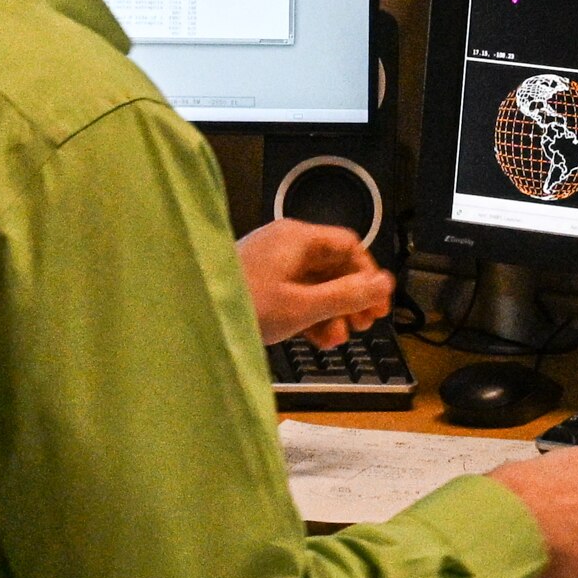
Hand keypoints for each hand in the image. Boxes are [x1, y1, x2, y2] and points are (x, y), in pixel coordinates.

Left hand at [238, 216, 392, 350]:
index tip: (378, 303)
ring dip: (332, 311)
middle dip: (351, 298)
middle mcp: (284, 245)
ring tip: (338, 338)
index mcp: (296, 238)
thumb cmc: (242, 305)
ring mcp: (270, 265)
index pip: (349, 245)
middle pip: (333, 266)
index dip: (368, 275)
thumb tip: (384, 284)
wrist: (193, 319)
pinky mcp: (259, 285)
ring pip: (315, 285)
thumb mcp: (304, 306)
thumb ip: (347, 296)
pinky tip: (317, 339)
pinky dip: (310, 315)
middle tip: (364, 324)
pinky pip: (296, 296)